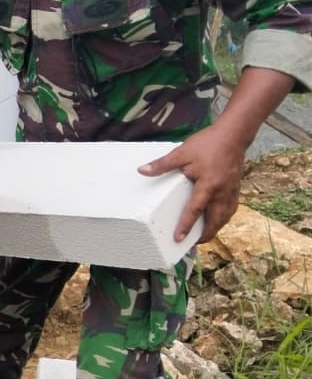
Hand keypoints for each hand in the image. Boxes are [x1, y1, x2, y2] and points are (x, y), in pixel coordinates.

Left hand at [138, 126, 245, 242]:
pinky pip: (231, 208)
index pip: (195, 210)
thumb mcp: (181, 153)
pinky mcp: (236, 187)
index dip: (186, 225)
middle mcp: (222, 192)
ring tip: (205, 235)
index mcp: (208, 185)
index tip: (178, 238)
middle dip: (206, 234)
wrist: (233, 135)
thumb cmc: (207, 144)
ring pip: (225, 216)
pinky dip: (224, 217)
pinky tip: (218, 219)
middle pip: (215, 220)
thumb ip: (162, 164)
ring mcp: (231, 190)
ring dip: (216, 227)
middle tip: (194, 243)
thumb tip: (142, 170)